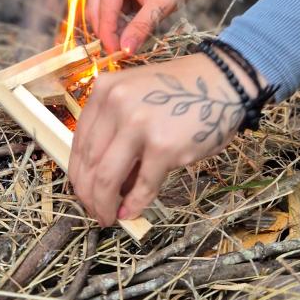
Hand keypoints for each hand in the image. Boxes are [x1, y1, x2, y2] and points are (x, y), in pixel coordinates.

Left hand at [68, 52, 256, 225]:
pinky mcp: (164, 146)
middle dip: (87, 194)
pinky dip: (134, 204)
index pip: (79, 141)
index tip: (81, 190)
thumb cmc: (179, 93)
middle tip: (93, 211)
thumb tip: (104, 180)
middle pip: (89, 162)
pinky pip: (143, 185)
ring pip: (107, 178)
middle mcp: (116, 104)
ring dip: (104, 204)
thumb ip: (116, 130)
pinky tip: (130, 212)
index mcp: (104, 90)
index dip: (77, 173)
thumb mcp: (136, 99)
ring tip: (107, 217)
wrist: (222, 82)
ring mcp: (139, 124)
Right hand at [88, 0, 225, 53]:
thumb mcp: (162, 3)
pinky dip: (116, 24)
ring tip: (128, 43)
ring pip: (98, 13)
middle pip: (96, 11)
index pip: (105, 8)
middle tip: (122, 53)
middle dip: (108, 33)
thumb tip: (126, 50)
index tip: (117, 54)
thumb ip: (142, 26)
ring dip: (111, 30)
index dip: (109, 34)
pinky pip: (106, 11)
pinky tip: (128, 33)